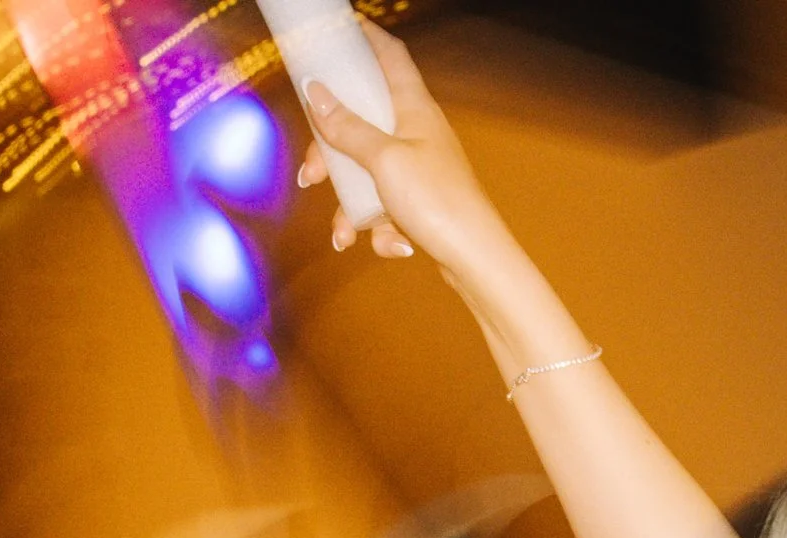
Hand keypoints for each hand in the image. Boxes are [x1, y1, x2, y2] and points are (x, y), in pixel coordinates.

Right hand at [298, 23, 508, 275]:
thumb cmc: (438, 201)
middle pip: (362, 123)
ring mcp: (419, 167)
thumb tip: (315, 93)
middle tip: (311, 174)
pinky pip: (384, 207)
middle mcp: (417, 132)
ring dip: (350, 206)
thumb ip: (348, 127)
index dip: (366, 38)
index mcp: (414, 108)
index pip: (390, 56)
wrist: (475, 258)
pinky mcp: (419, 200)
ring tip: (344, 233)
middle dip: (330, 152)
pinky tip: (392, 245)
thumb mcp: (383, 160)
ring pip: (366, 173)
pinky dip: (379, 228)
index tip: (341, 29)